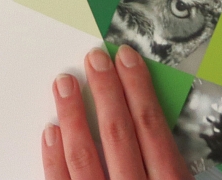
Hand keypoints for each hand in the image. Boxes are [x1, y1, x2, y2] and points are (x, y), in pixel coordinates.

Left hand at [43, 45, 189, 179]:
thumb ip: (170, 161)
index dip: (138, 87)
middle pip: (118, 134)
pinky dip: (54, 157)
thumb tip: (154, 115)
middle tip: (94, 59)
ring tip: (64, 84)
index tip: (126, 58)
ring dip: (73, 115)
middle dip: (106, 90)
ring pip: (84, 156)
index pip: (151, 127)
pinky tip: (51, 131)